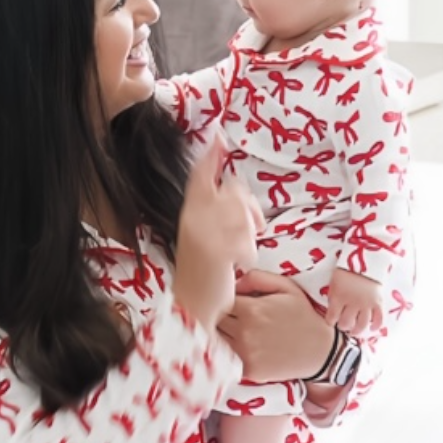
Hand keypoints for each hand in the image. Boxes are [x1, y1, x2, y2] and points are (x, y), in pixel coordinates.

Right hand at [172, 131, 262, 330]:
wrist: (191, 307)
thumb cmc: (202, 274)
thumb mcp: (203, 238)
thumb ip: (214, 213)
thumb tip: (234, 192)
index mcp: (189, 213)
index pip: (200, 176)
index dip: (211, 155)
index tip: (218, 135)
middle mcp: (194, 219)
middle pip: (233, 191)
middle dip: (248, 208)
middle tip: (253, 227)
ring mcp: (204, 234)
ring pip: (243, 213)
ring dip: (250, 234)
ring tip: (242, 252)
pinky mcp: (217, 251)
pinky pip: (246, 238)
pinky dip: (248, 254)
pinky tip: (239, 265)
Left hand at [217, 267, 334, 381]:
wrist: (320, 350)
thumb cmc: (303, 316)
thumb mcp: (286, 287)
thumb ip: (257, 278)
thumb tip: (234, 283)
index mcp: (251, 310)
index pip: (219, 301)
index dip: (221, 299)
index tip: (230, 301)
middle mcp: (244, 333)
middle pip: (214, 321)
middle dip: (218, 316)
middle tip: (229, 316)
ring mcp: (245, 353)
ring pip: (217, 340)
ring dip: (220, 334)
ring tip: (233, 330)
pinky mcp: (248, 370)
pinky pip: (227, 357)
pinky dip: (228, 351)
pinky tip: (239, 346)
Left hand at [326, 268, 382, 333]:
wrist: (366, 258)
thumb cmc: (346, 270)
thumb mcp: (334, 283)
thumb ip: (333, 297)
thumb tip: (332, 311)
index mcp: (339, 297)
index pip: (332, 317)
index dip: (330, 322)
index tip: (331, 322)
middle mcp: (352, 303)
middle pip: (346, 323)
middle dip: (343, 326)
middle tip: (343, 326)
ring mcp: (366, 304)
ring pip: (361, 324)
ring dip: (356, 330)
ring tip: (353, 332)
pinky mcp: (378, 302)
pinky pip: (378, 318)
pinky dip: (376, 325)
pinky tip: (371, 328)